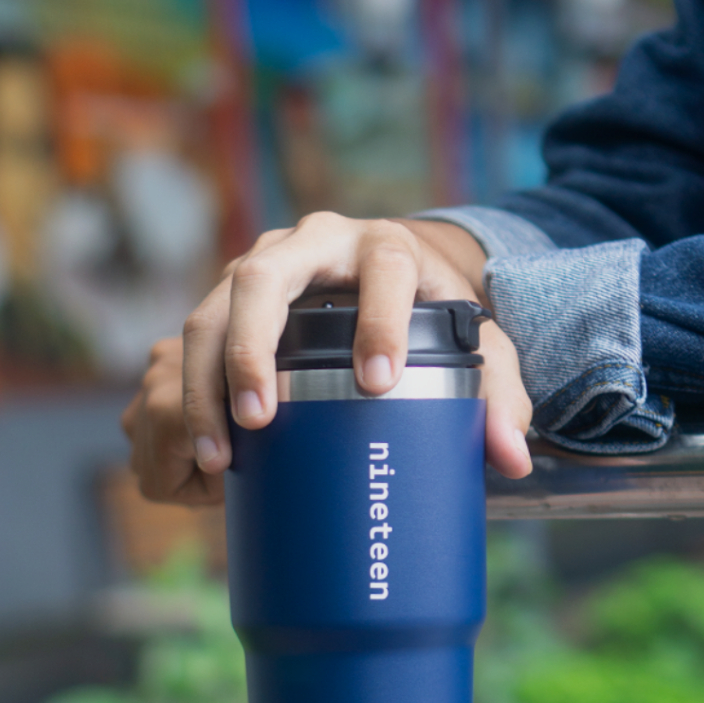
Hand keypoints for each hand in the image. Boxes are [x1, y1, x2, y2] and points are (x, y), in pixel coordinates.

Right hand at [122, 212, 532, 504]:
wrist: (387, 272)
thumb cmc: (430, 309)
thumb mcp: (473, 343)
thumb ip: (498, 395)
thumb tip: (509, 458)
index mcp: (383, 245)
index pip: (383, 268)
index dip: (380, 320)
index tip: (378, 384)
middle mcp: (314, 243)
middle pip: (263, 277)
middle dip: (253, 349)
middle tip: (259, 420)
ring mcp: (264, 264)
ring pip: (213, 309)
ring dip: (206, 381)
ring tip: (220, 454)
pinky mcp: (231, 293)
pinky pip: (197, 334)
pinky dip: (194, 390)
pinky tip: (206, 444)